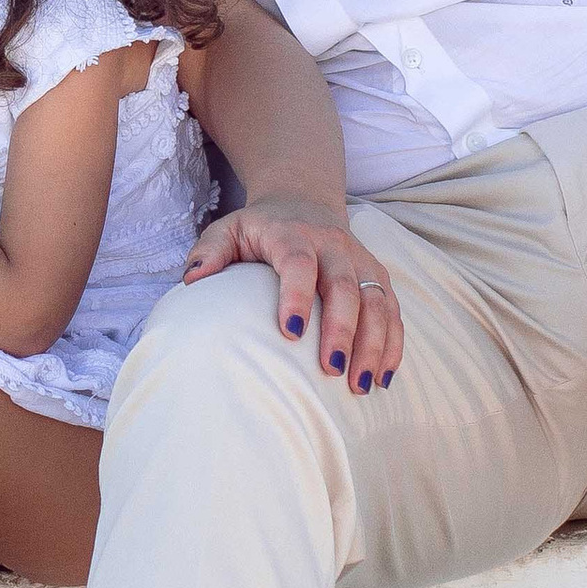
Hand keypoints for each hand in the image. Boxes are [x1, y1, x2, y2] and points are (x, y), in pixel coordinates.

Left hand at [182, 198, 403, 387]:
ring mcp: (360, 260)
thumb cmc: (260, 227)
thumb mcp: (229, 228)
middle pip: (344, 286)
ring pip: (376, 301)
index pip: (299, 263)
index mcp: (293, 234)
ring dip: (373, 344)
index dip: (296, 296)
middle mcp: (333, 245)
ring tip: (360, 386)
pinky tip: (383, 377)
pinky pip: (393, 311)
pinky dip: (392, 344)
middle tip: (332, 371)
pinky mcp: (378, 276)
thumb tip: (192, 281)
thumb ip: (209, 251)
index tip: (290, 333)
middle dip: (342, 330)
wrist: (304, 201)